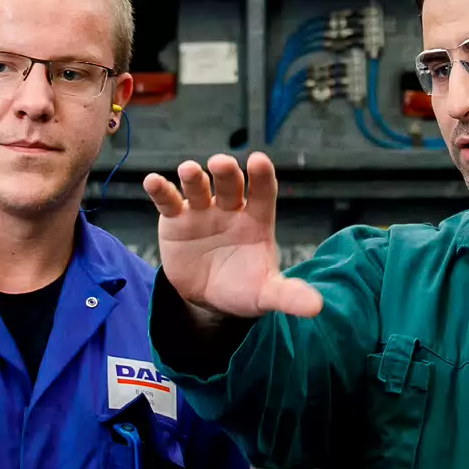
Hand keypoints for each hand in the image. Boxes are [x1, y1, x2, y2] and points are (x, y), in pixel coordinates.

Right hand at [139, 153, 325, 321]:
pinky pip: (168, 201)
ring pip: (198, 187)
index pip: (262, 191)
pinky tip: (152, 181)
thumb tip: (317, 308)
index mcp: (257, 219)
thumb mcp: (266, 294)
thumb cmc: (244, 287)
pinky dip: (160, 189)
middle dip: (226, 172)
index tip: (259, 161)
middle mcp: (230, 208)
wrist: (209, 298)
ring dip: (193, 177)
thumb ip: (288, 296)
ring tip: (188, 170)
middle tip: (221, 164)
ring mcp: (202, 211)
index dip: (261, 176)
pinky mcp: (175, 220)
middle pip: (230, 184)